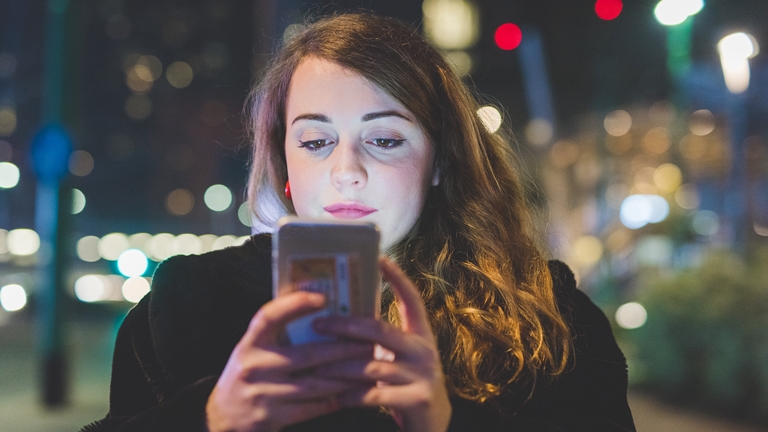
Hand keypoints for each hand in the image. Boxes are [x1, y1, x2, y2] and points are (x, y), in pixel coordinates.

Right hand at [206, 291, 371, 431]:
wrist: (222, 417)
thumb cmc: (249, 374)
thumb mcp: (253, 350)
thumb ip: (278, 334)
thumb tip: (321, 310)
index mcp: (249, 343)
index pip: (269, 316)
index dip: (294, 304)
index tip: (322, 297)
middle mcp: (254, 366)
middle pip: (306, 355)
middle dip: (342, 349)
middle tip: (367, 344)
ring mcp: (262, 393)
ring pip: (314, 384)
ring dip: (344, 377)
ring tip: (366, 369)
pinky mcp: (271, 417)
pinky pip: (311, 407)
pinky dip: (334, 400)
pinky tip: (351, 393)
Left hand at [312, 256, 451, 431]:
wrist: (434, 425)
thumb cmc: (407, 386)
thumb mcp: (400, 359)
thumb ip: (379, 342)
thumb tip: (338, 322)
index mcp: (420, 334)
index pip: (411, 298)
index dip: (397, 277)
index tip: (379, 257)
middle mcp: (424, 350)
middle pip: (381, 330)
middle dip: (346, 326)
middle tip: (319, 324)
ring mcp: (424, 374)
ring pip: (372, 366)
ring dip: (340, 367)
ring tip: (316, 368)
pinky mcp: (418, 399)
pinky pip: (376, 394)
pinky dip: (352, 395)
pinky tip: (336, 396)